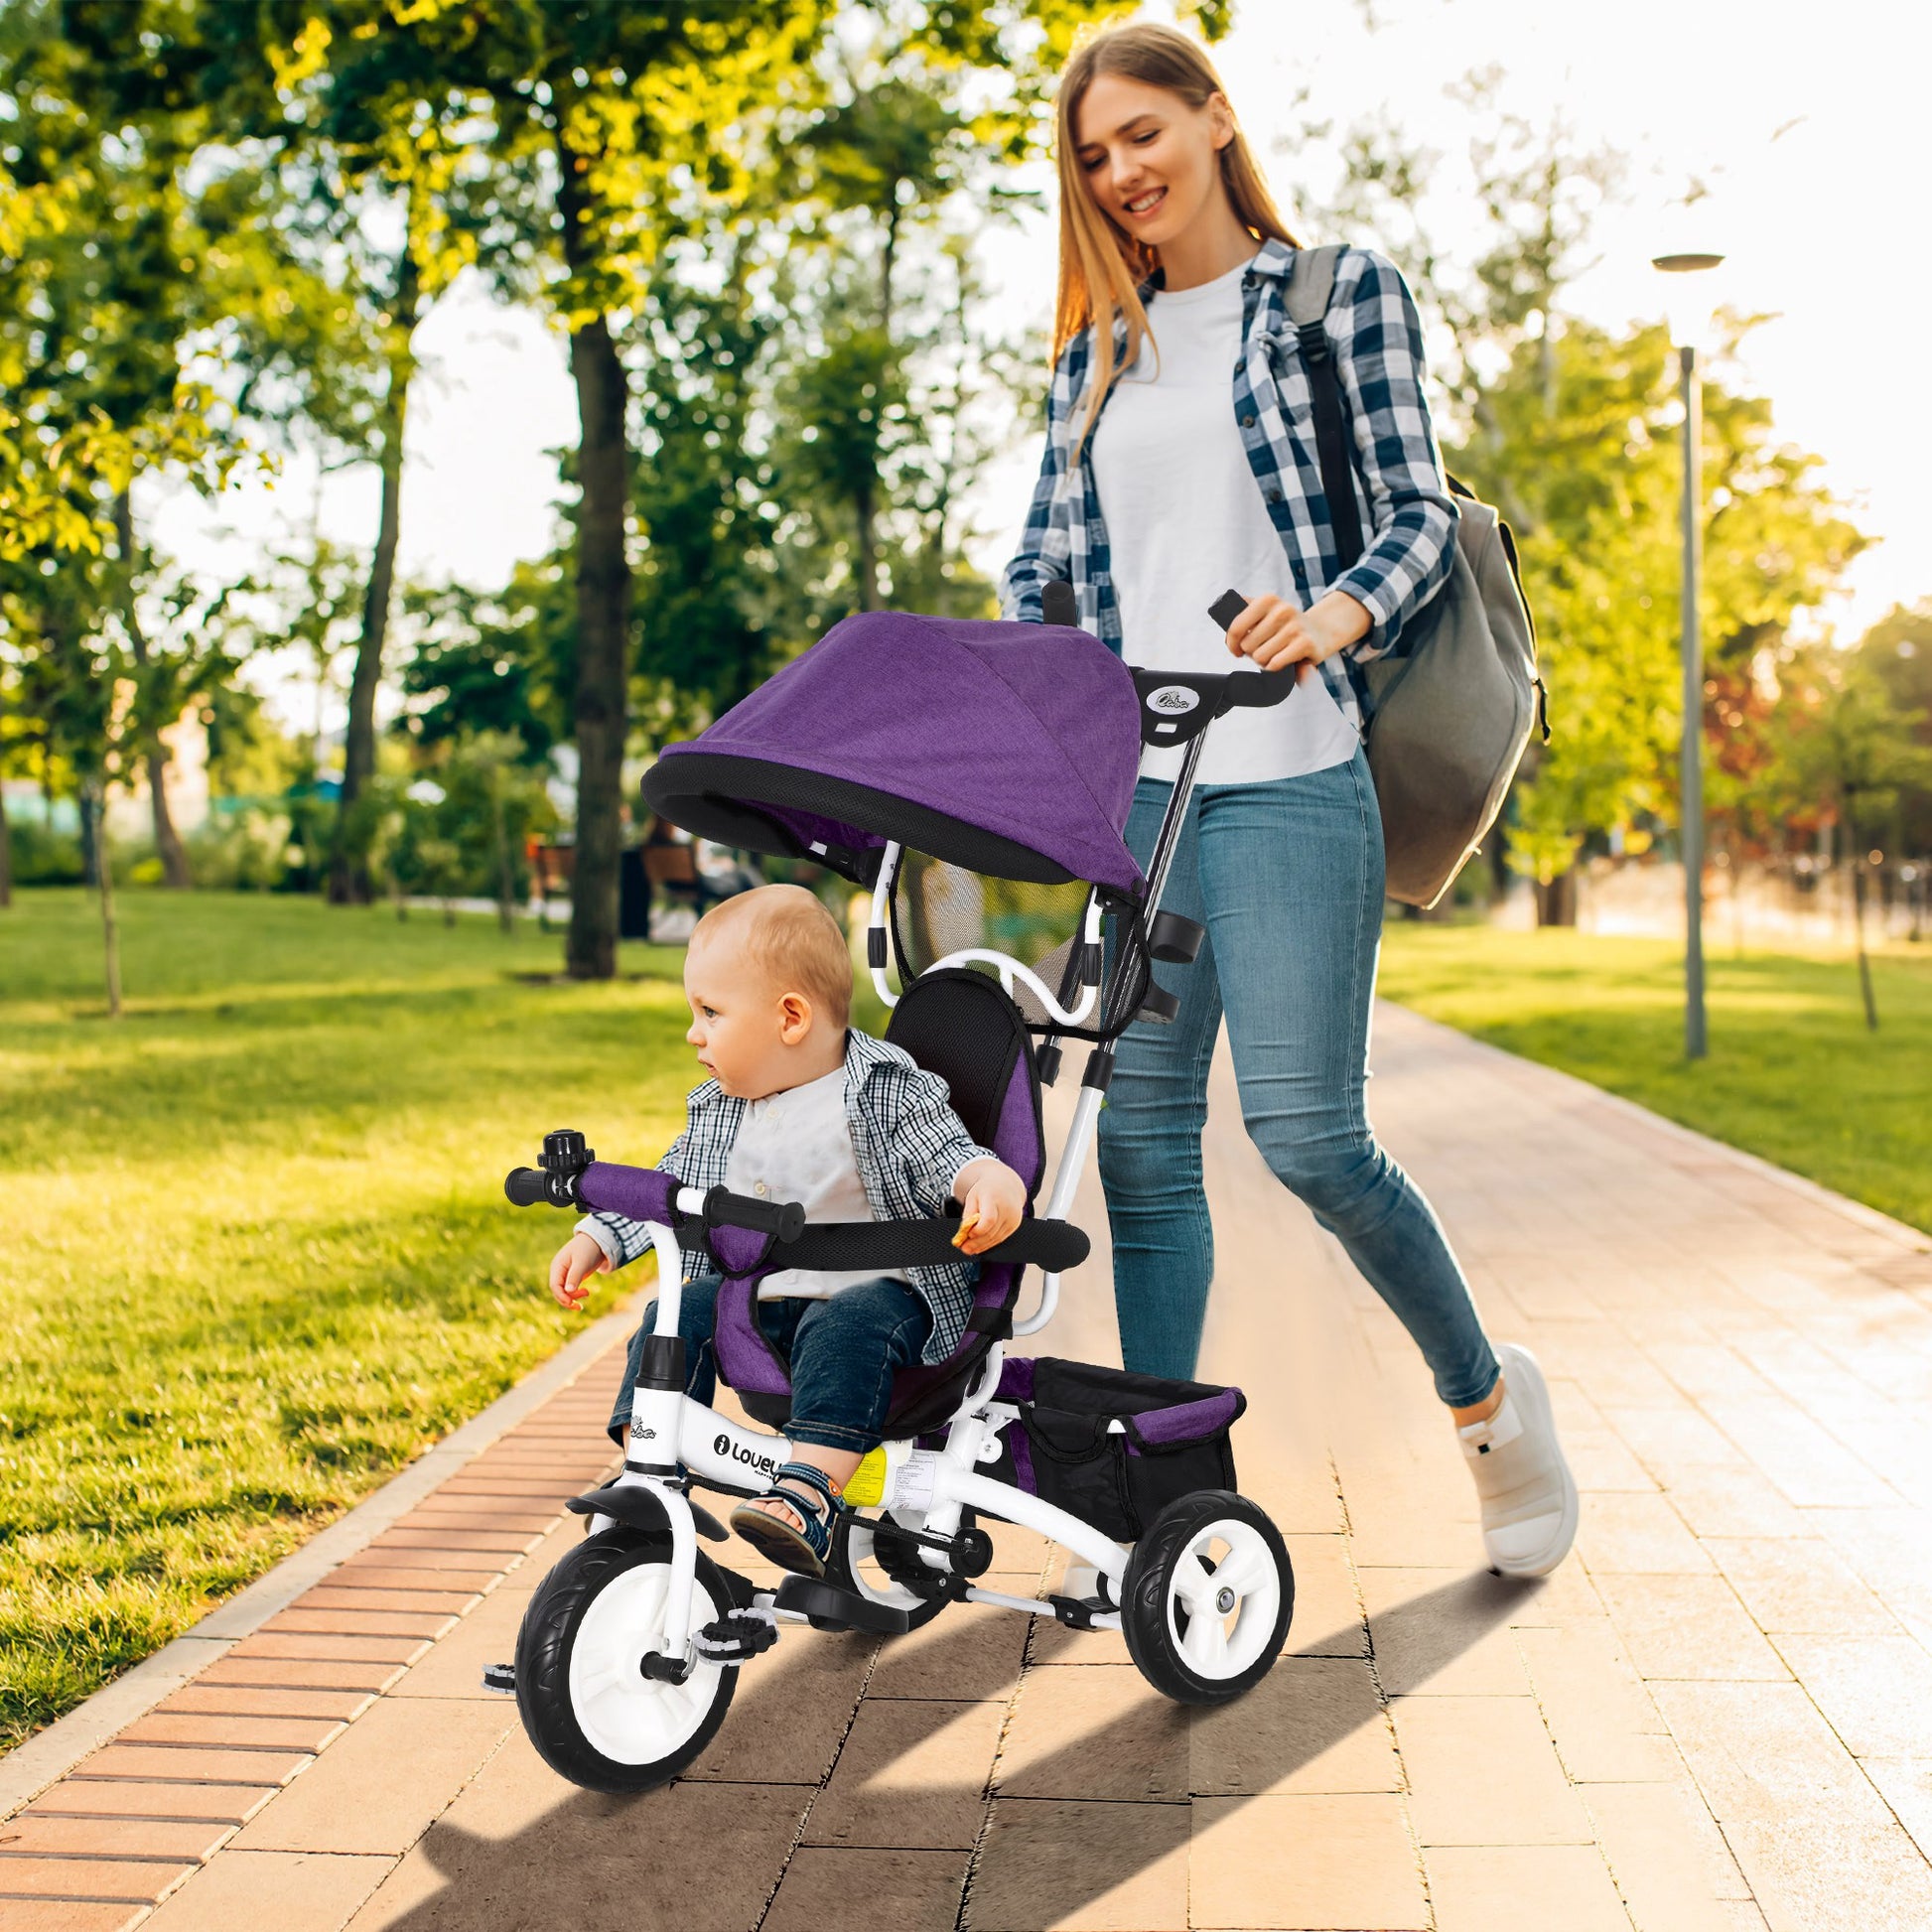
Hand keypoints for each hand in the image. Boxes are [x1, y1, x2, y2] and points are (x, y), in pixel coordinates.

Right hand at [549, 1233, 609, 1311]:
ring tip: (587, 1293)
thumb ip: (575, 1276)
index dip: (561, 1296)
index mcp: (557, 1266)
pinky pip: (571, 1289)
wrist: (598, 1241)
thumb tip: (568, 1291)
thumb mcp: (582, 1262)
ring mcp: (565, 1274)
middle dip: (568, 1299)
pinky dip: (576, 1294)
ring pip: (564, 1292)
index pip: (554, 1285)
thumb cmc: (588, 1249)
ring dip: (573, 1297)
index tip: (572, 1303)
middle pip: (558, 1291)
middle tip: (580, 1305)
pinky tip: (586, 1293)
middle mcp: (559, 1271)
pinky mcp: (573, 1276)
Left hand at [951, 1159, 1026, 1255]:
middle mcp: (1007, 1209)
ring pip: (996, 1238)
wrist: (1007, 1184)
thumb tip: (963, 1233)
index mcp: (994, 1198)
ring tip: (969, 1250)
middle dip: (976, 1242)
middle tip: (964, 1248)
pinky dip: (989, 1244)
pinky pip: (1001, 1238)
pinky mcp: (1014, 1225)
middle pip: (991, 1232)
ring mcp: (1013, 1218)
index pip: (989, 1219)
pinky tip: (979, 1247)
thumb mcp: (973, 1196)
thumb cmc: (987, 1190)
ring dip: (982, 1246)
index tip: (967, 1234)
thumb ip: (968, 1214)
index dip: (978, 1230)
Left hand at [1225, 590, 1370, 676]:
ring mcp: (1295, 626)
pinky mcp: (1305, 643)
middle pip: (1247, 645)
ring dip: (1264, 661)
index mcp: (1268, 600)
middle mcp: (1282, 610)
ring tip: (1274, 654)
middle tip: (1264, 649)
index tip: (1236, 649)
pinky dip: (1274, 668)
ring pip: (1260, 657)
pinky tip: (1282, 661)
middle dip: (1251, 652)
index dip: (1232, 643)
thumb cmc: (1284, 626)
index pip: (1236, 627)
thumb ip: (1241, 615)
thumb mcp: (1265, 612)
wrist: (1320, 632)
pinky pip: (1274, 664)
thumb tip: (1226, 626)